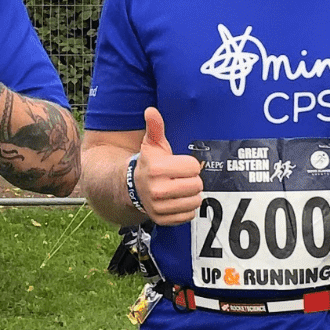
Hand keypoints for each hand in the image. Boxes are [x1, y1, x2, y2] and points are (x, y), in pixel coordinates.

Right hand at [130, 107, 202, 224]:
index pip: (194, 168)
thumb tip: (151, 110)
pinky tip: (177, 201)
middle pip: (196, 186)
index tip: (181, 166)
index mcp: (157, 169)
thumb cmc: (149, 163)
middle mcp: (157, 190)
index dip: (190, 165)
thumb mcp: (152, 144)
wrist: (132, 186)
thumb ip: (155, 127)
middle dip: (192, 181)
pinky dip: (185, 209)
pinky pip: (188, 216)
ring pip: (194, 202)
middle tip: (181, 178)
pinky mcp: (162, 219)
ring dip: (191, 195)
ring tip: (180, 189)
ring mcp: (159, 207)